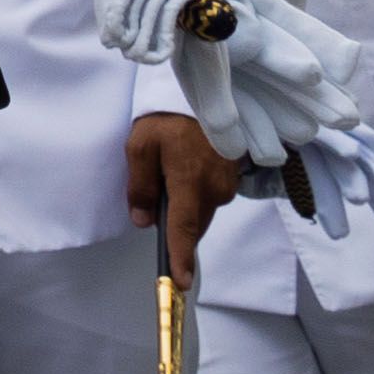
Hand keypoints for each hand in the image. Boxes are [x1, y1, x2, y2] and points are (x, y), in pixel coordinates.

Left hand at [123, 107, 235, 286]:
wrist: (205, 90)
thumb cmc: (167, 116)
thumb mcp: (140, 146)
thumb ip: (140, 186)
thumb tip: (142, 221)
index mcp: (189, 181)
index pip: (184, 230)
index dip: (181, 257)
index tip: (181, 283)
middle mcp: (214, 188)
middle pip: (192, 224)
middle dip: (175, 222)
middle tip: (157, 190)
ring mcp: (228, 184)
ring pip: (202, 211)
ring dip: (185, 205)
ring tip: (170, 172)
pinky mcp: (234, 177)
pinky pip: (211, 197)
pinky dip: (196, 193)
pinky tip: (185, 170)